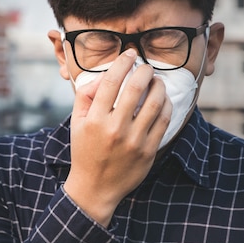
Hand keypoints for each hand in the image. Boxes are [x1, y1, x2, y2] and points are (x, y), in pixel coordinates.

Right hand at [63, 49, 171, 225]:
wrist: (95, 188)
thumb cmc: (85, 151)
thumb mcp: (77, 123)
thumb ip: (85, 97)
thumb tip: (103, 76)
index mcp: (95, 120)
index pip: (111, 82)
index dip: (123, 62)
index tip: (130, 54)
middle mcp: (115, 129)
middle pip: (135, 89)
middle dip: (144, 71)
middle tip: (146, 67)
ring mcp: (134, 141)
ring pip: (155, 103)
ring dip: (159, 86)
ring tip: (157, 81)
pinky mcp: (148, 151)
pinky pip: (164, 121)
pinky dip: (166, 105)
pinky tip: (163, 99)